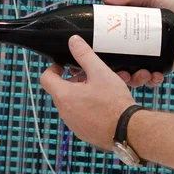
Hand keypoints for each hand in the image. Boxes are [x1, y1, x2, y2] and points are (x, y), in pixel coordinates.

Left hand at [40, 35, 134, 150]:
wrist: (128, 130)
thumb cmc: (114, 103)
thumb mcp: (99, 72)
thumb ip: (84, 55)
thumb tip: (73, 42)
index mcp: (64, 96)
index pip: (46, 78)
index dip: (54, 68)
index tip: (64, 66)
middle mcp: (65, 112)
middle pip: (61, 91)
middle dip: (74, 81)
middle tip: (89, 76)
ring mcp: (74, 124)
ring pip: (72, 104)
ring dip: (82, 94)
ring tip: (100, 90)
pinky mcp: (84, 132)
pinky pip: (81, 116)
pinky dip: (88, 108)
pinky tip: (104, 104)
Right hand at [103, 0, 173, 86]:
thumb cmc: (173, 7)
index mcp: (128, 34)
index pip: (110, 46)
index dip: (103, 54)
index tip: (100, 57)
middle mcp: (135, 49)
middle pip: (119, 65)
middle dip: (118, 74)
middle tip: (122, 73)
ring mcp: (148, 60)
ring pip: (134, 76)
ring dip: (135, 80)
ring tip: (142, 74)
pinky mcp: (161, 68)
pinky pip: (152, 80)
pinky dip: (152, 80)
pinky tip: (154, 75)